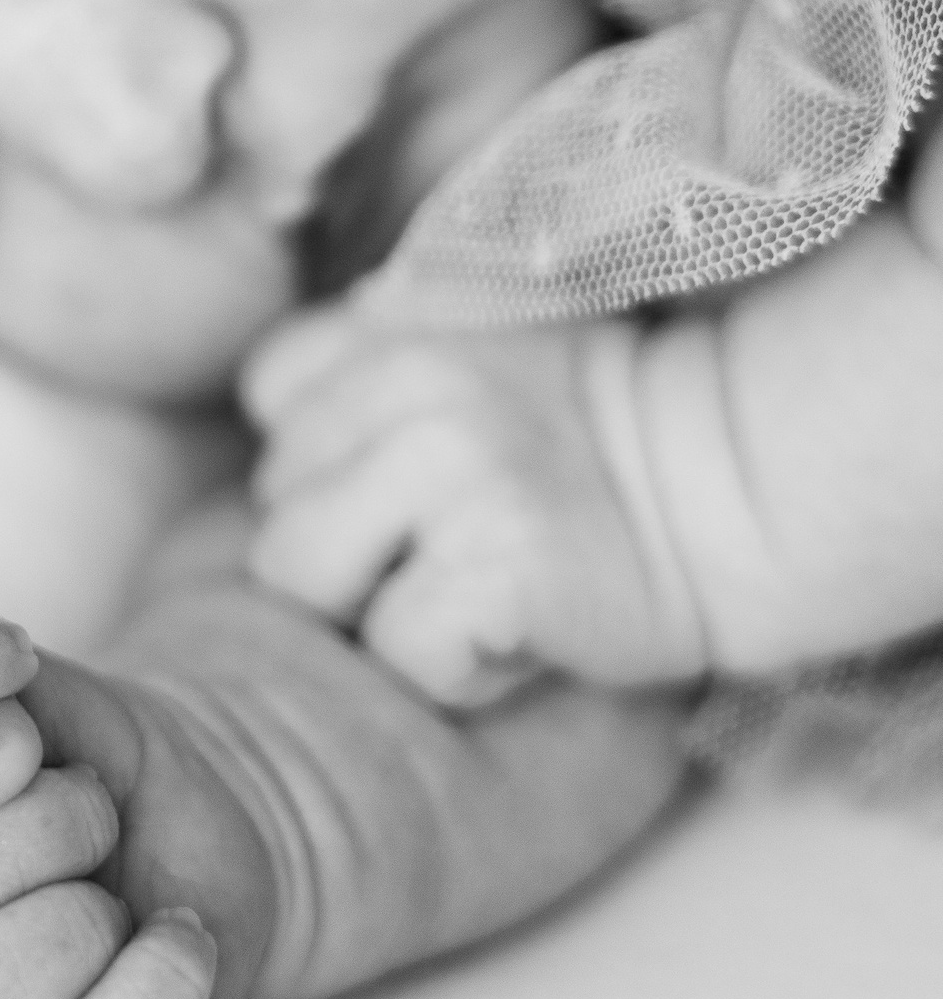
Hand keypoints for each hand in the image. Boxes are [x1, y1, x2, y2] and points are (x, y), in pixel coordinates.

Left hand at [243, 308, 701, 700]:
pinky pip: (399, 648)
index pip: (271, 398)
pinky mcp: (494, 561)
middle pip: (276, 508)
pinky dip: (456, 671)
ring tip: (477, 584)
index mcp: (389, 328)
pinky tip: (522, 630)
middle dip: (350, 550)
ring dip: (384, 611)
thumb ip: (362, 376)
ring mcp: (446, 468)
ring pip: (305, 578)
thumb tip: (265, 433)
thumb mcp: (464, 357)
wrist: (733, 485)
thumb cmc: (590, 439)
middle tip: (460, 542)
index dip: (330, 463)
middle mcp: (406, 382)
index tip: (414, 476)